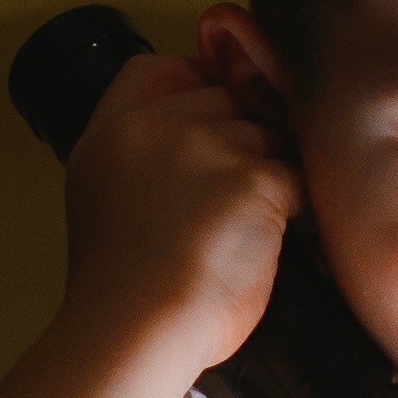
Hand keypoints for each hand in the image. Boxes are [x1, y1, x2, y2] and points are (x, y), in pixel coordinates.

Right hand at [57, 48, 299, 372]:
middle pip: (224, 98)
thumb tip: (189, 150)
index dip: (192, 88)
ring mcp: (209, 147)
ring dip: (269, 175)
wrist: (136, 328)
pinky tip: (277, 239)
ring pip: (266, 134)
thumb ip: (139, 161)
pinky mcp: (255, 179)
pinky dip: (294, 208)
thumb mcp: (102, 203)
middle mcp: (158, 127)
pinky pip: (295, 174)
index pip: (157, 70)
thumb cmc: (123, 288)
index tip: (207, 127)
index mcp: (112, 134)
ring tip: (251, 228)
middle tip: (234, 199)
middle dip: (239, 140)